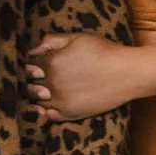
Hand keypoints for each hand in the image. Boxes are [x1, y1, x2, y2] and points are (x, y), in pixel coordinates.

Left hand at [25, 32, 155, 119]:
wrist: (127, 73)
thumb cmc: (103, 51)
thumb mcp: (76, 38)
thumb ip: (51, 41)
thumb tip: (32, 49)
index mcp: (50, 63)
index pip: (28, 66)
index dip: (30, 66)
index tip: (34, 66)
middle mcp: (51, 83)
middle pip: (29, 84)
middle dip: (30, 81)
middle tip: (36, 79)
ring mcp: (60, 101)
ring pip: (35, 100)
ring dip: (35, 95)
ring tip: (41, 90)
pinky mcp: (69, 113)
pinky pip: (47, 116)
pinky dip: (41, 112)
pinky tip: (43, 107)